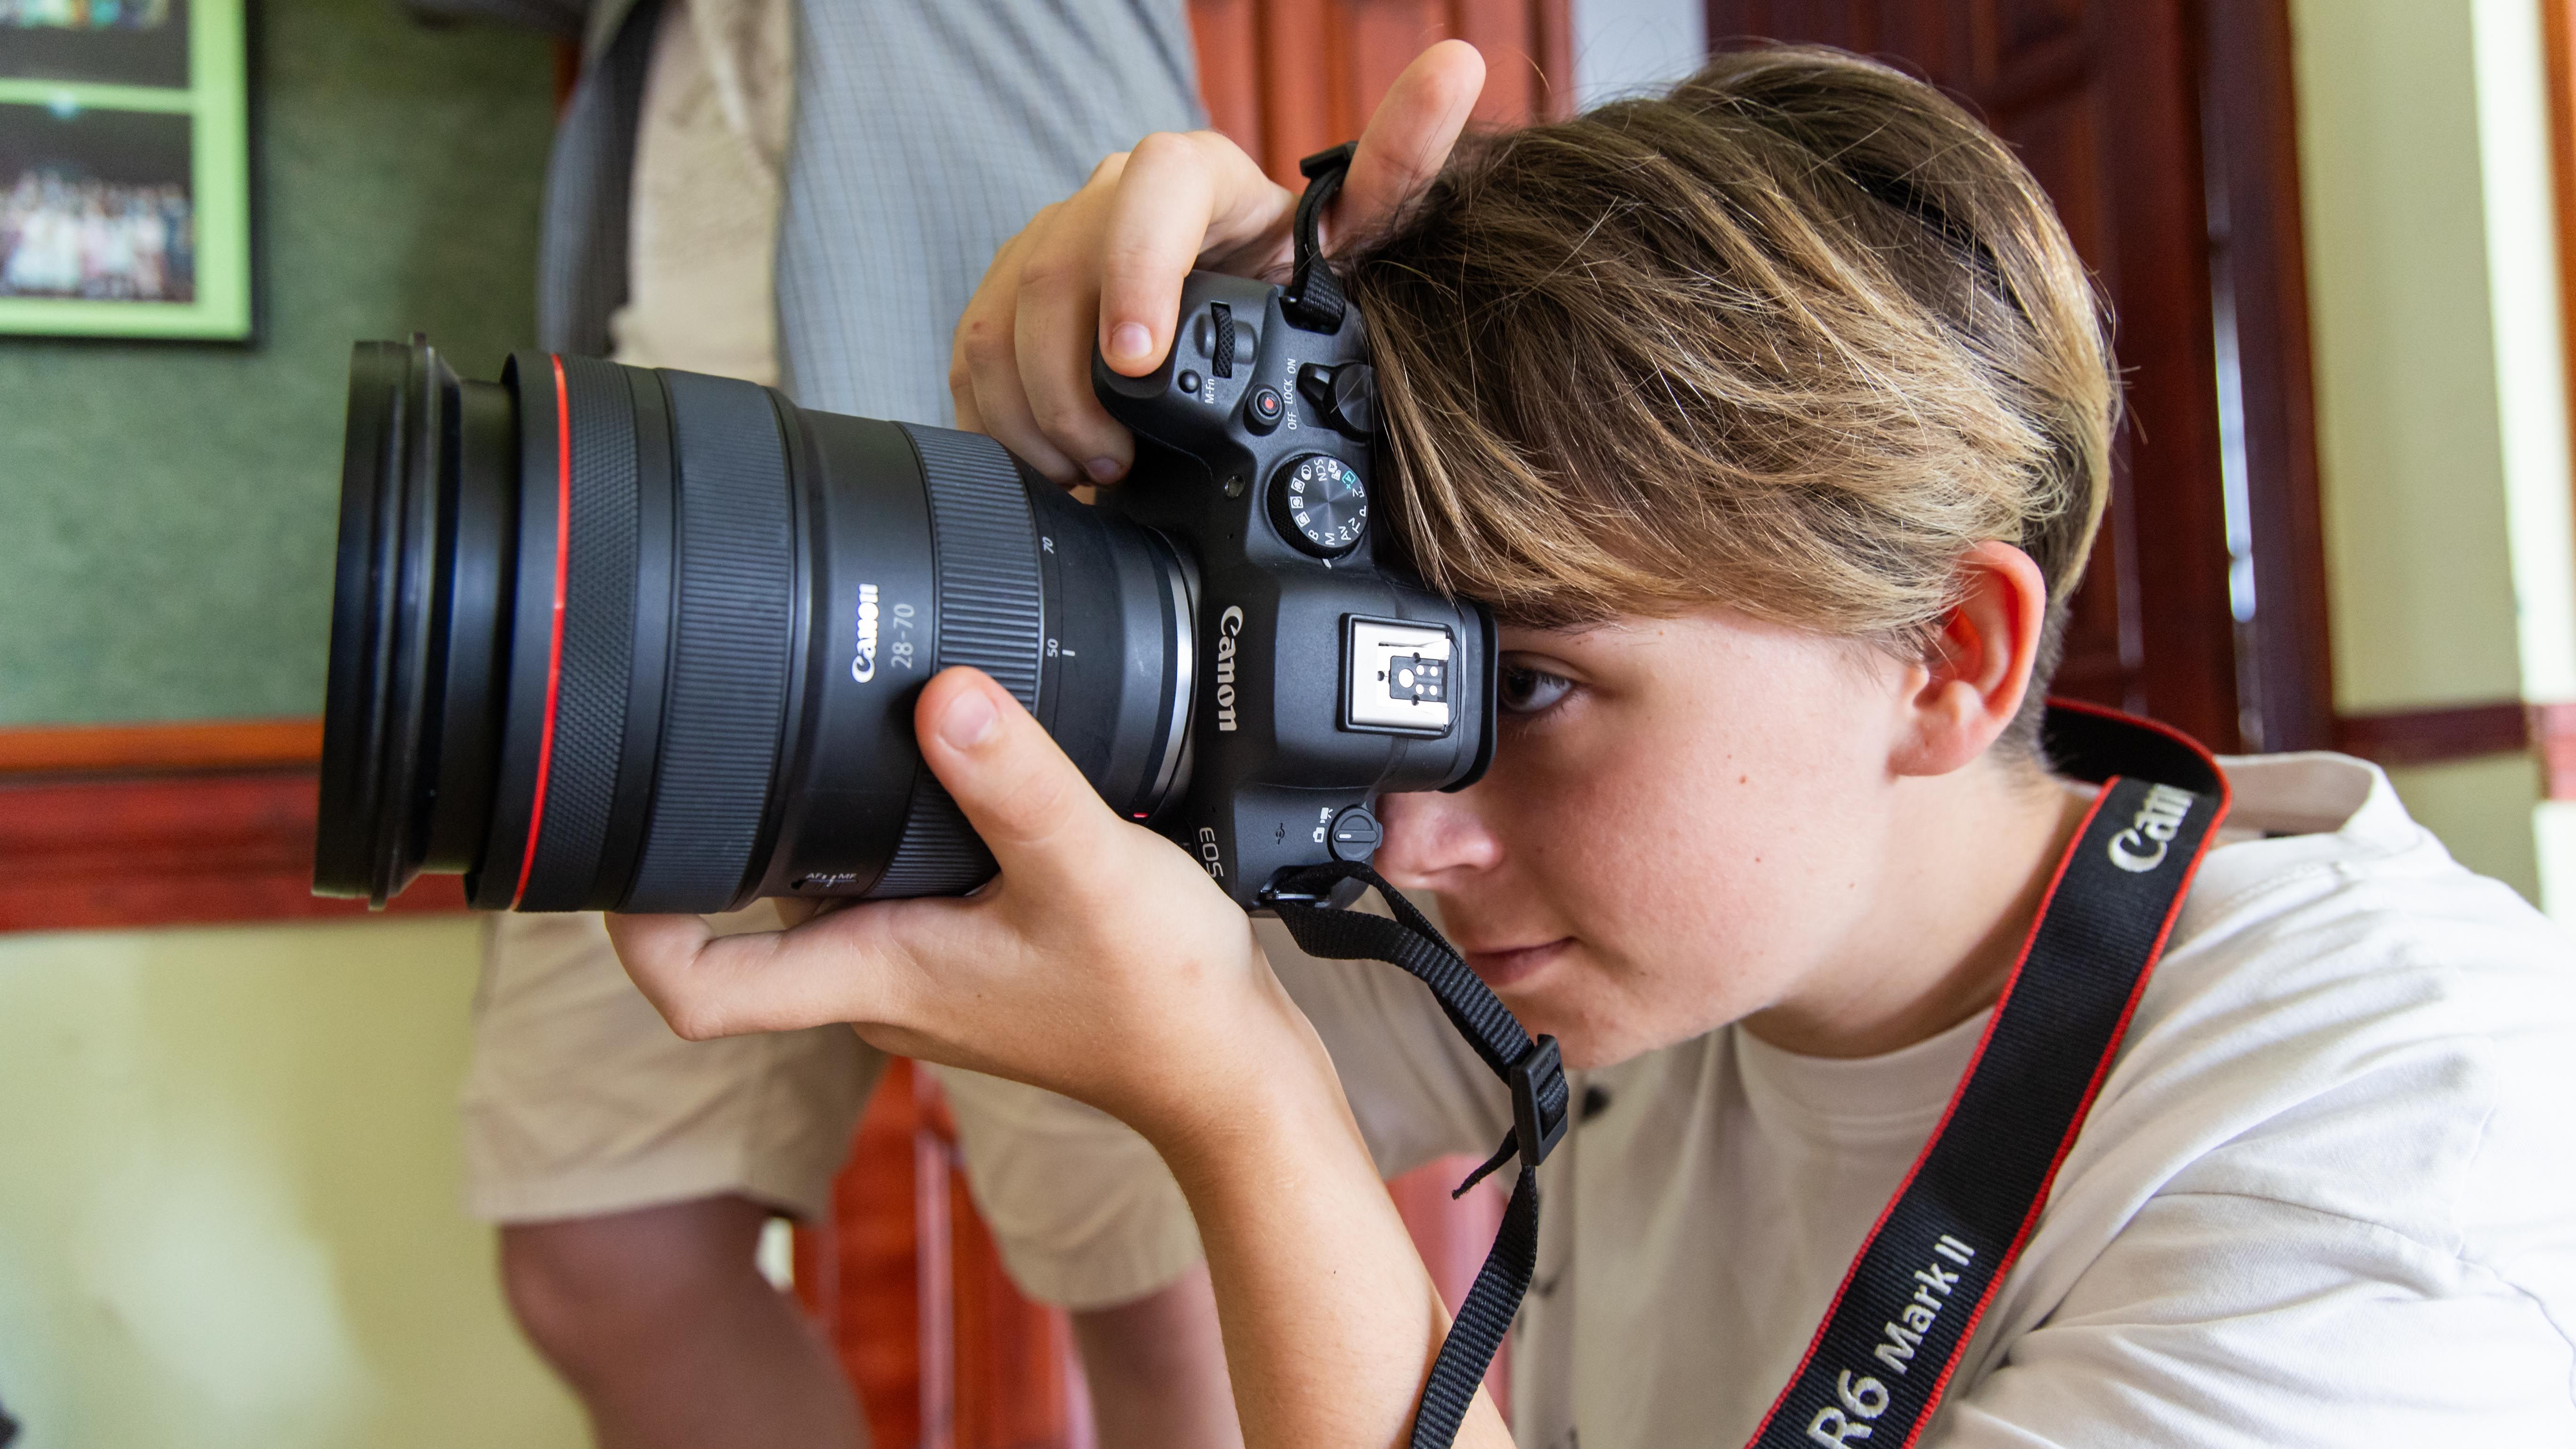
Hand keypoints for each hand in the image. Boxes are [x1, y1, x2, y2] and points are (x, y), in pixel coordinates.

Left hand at [607, 667, 1305, 1148]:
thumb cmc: (1160, 1000)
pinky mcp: (966, 960)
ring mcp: (921, 976)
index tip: (615, 846)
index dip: (632, 928)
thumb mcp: (1088, 871)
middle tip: (704, 736)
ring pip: (818, 902)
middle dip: (713, 840)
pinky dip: (876, 840)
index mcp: (873, 975)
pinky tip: (925, 778)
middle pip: (743, 925)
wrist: (1228, 1070)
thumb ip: (1014, 782)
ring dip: (800, 831)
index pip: (695, 989)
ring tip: (804, 730)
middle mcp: (878, 984)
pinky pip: (887, 895)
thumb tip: (943, 695)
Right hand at [949, 39, 1484, 485]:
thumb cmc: (1299, 281)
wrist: (1243, 323)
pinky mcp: (1008, 302)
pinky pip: (974, 356)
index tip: (1140, 361)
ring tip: (1090, 468)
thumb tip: (1456, 68)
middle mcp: (1108, 199)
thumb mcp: (1356, 236)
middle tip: (1116, 456)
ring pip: (1002, 318)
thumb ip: (1399, 166)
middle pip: (1059, 269)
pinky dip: (1001, 420)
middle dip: (1076, 380)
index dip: (1136, 270)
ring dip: (1036, 410)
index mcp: (1190, 175)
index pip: (1149, 191)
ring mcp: (1049, 249)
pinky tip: (1047, 462)